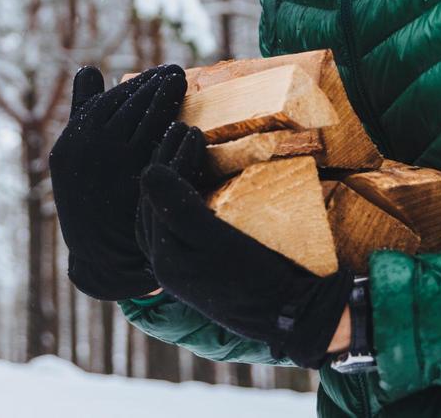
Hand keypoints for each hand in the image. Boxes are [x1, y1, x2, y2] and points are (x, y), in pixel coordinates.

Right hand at [49, 64, 186, 299]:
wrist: (100, 254)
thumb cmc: (89, 197)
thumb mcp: (74, 154)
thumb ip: (82, 110)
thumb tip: (89, 68)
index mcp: (71, 142)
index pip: (110, 100)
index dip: (135, 84)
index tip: (154, 75)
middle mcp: (88, 148)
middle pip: (129, 103)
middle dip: (153, 84)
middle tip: (173, 72)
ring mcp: (113, 164)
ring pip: (144, 118)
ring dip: (164, 97)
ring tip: (179, 84)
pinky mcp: (136, 179)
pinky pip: (158, 142)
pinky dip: (171, 127)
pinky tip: (183, 119)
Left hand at [136, 122, 353, 368]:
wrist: (293, 314)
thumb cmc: (255, 277)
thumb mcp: (217, 240)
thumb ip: (179, 208)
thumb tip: (147, 171)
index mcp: (162, 257)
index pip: (156, 195)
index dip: (170, 158)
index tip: (189, 129)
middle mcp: (165, 263)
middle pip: (157, 200)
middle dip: (168, 160)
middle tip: (184, 127)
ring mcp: (183, 264)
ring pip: (167, 208)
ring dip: (176, 173)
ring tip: (190, 142)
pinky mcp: (201, 263)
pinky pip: (182, 220)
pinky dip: (186, 192)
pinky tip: (198, 175)